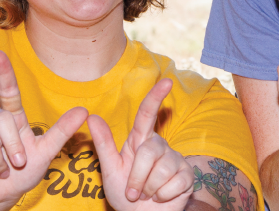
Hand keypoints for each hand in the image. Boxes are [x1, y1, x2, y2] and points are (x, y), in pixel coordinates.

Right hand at [0, 50, 89, 209]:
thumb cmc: (24, 171)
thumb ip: (62, 132)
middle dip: (13, 147)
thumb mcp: (46, 152)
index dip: (4, 73)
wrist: (0, 195)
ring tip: (2, 170)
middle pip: (1, 121)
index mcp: (13, 119)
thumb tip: (85, 110)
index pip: (8, 93)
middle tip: (18, 163)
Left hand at [89, 79, 195, 209]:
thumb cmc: (125, 193)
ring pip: (162, 169)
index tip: (167, 81)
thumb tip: (91, 116)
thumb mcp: (110, 169)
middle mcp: (160, 146)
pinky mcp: (187, 176)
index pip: (148, 115)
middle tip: (132, 192)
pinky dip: (163, 195)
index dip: (156, 97)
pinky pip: (175, 183)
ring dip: (149, 188)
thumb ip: (103, 144)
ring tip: (147, 195)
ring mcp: (176, 160)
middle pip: (149, 151)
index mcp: (140, 141)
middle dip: (137, 176)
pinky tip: (161, 197)